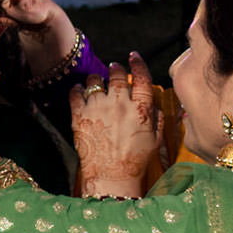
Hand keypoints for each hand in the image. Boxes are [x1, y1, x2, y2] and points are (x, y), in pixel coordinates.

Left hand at [69, 54, 161, 197]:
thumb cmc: (136, 160)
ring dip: (96, 78)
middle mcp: (119, 104)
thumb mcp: (156, 139)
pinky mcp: (79, 115)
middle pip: (117, 76)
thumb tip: (155, 105)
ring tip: (96, 80)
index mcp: (141, 109)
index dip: (138, 64)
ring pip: (94, 81)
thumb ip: (158, 118)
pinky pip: (75, 94)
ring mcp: (98, 108)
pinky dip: (76, 89)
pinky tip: (78, 89)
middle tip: (115, 67)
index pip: (141, 78)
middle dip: (116, 68)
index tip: (134, 57)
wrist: (112, 175)